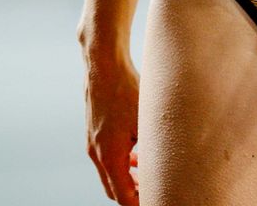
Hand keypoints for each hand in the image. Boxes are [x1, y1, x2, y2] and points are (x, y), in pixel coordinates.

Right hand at [82, 41, 141, 204]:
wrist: (103, 65)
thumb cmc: (126, 90)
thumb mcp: (146, 123)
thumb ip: (151, 151)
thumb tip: (165, 169)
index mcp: (110, 156)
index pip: (123, 197)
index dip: (140, 203)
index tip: (157, 198)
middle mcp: (97, 154)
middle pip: (114, 190)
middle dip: (133, 194)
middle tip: (155, 189)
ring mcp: (92, 144)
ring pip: (109, 175)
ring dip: (127, 179)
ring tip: (148, 173)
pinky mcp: (92, 133)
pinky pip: (105, 159)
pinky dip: (120, 163)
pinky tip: (136, 153)